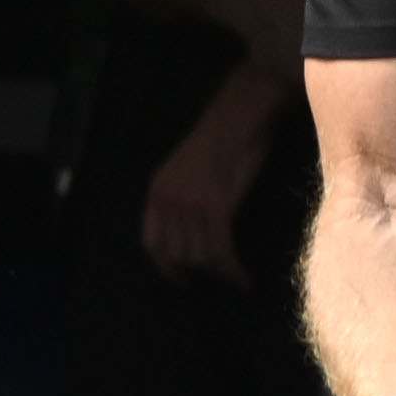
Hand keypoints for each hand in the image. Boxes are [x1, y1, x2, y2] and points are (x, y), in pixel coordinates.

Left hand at [139, 61, 287, 284]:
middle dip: (200, 271)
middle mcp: (166, 200)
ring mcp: (188, 203)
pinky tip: (244, 280)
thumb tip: (194, 235)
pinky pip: (220, 251)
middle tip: (222, 278)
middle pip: (177, 255)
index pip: (151, 243)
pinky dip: (232, 271)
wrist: (242, 114)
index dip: (165, 267)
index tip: (183, 279)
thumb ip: (185, 200)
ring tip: (237, 278)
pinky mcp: (214, 205)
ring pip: (200, 257)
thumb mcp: (193, 172)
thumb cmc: (227, 139)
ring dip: (220, 273)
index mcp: (156, 191)